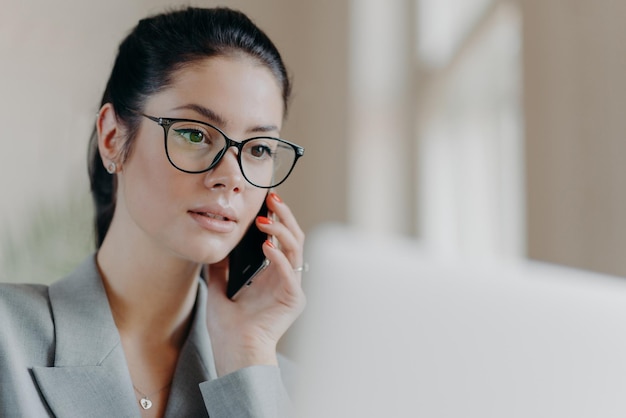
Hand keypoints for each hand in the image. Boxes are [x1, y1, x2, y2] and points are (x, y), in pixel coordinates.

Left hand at [205, 192, 305, 376]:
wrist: (233, 353)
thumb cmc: (228, 328)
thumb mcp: (220, 288)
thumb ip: (222, 267)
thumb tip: (218, 244)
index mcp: (273, 275)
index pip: (280, 238)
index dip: (276, 217)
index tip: (264, 200)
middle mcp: (286, 278)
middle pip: (293, 238)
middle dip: (284, 215)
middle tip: (272, 198)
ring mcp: (292, 288)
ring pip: (296, 249)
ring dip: (281, 231)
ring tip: (264, 220)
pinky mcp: (293, 299)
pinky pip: (289, 272)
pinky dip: (279, 257)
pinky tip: (266, 246)